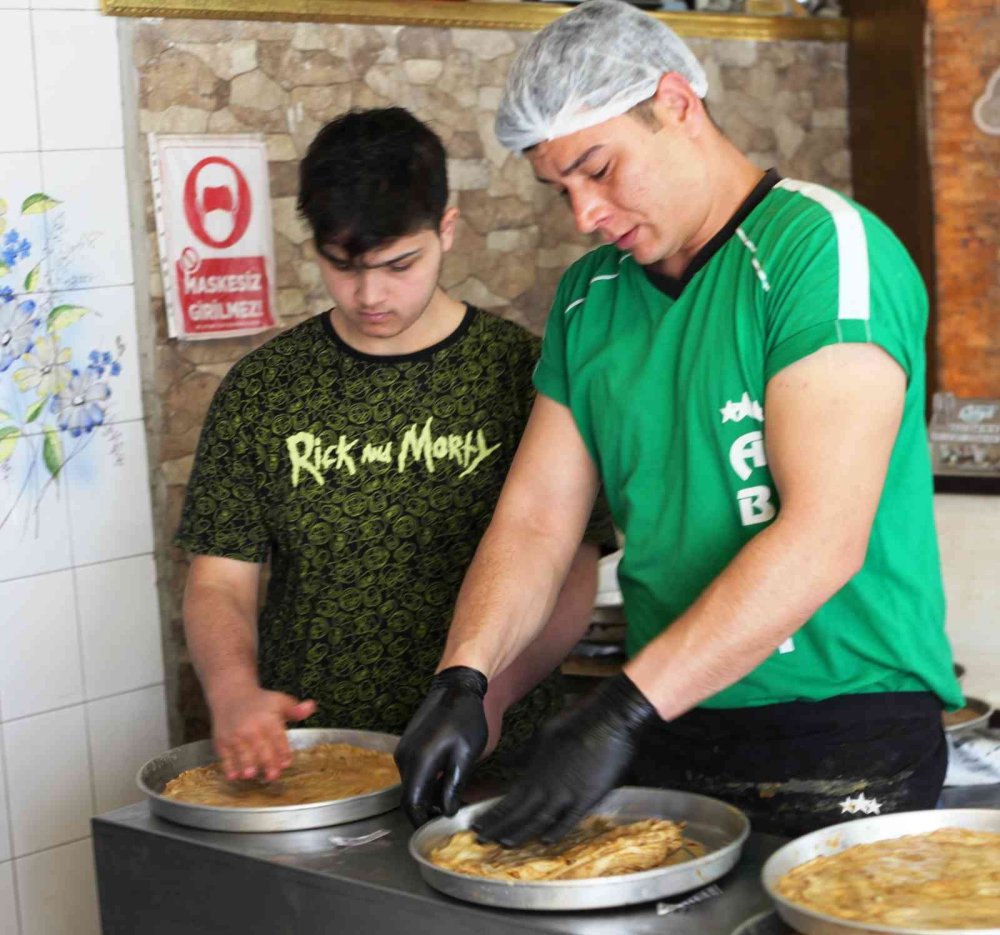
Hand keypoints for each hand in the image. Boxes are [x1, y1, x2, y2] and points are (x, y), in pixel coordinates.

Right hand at [209, 683, 316, 781]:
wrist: (231, 696)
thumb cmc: (260, 703)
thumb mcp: (280, 701)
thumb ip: (296, 710)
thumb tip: (311, 707)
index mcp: (268, 719)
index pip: (278, 738)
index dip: (283, 752)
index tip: (287, 763)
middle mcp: (251, 727)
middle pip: (261, 747)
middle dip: (267, 762)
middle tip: (273, 776)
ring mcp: (235, 735)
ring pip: (243, 753)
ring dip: (247, 764)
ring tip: (251, 775)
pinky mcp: (222, 742)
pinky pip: (225, 756)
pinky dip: (229, 766)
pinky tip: (233, 776)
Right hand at [395, 666, 488, 826]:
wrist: (455, 687)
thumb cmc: (464, 719)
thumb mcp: (465, 756)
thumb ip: (453, 787)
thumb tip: (446, 812)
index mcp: (417, 763)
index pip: (411, 804)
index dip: (422, 821)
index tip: (437, 829)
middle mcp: (404, 758)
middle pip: (410, 796)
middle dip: (427, 809)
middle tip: (450, 812)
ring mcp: (403, 750)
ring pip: (412, 784)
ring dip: (427, 794)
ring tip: (451, 795)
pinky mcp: (407, 744)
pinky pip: (413, 771)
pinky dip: (426, 780)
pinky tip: (445, 777)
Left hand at [472, 673, 659, 846]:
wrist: (606, 718)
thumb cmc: (574, 723)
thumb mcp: (543, 736)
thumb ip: (525, 755)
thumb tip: (507, 761)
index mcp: (535, 771)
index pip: (508, 800)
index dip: (493, 815)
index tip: (476, 827)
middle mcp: (546, 785)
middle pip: (518, 813)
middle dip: (498, 827)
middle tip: (480, 841)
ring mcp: (566, 792)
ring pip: (539, 819)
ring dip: (520, 833)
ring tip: (503, 844)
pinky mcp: (587, 796)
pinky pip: (570, 818)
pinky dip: (558, 830)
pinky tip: (546, 841)